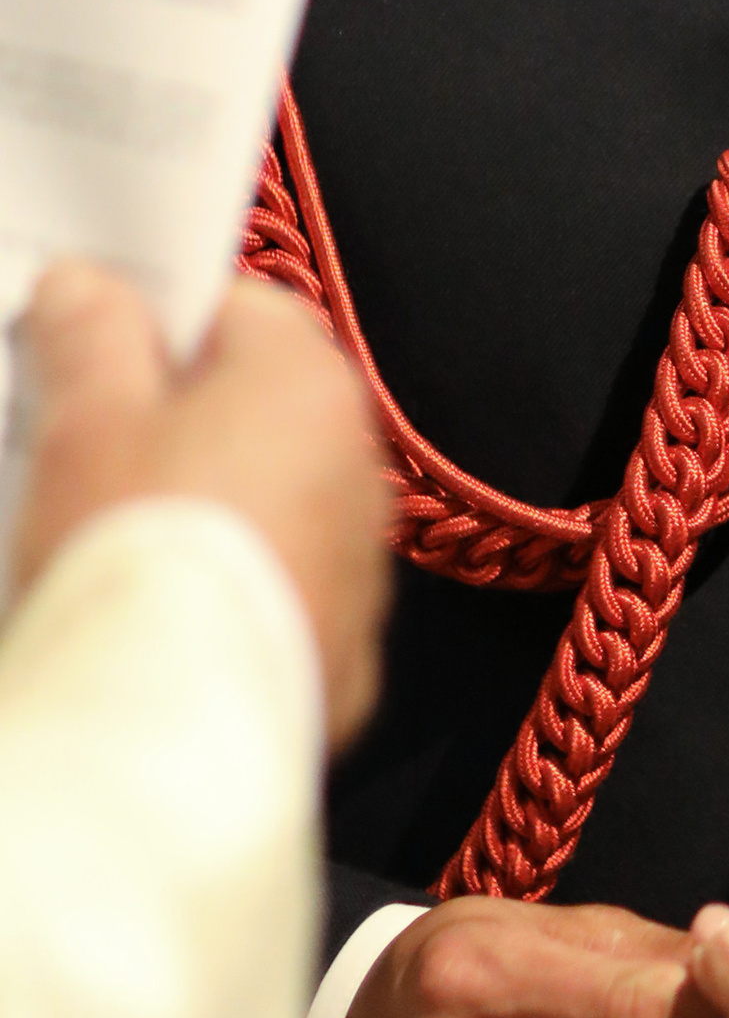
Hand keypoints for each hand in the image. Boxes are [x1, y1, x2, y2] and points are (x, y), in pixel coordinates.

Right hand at [13, 261, 390, 750]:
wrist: (171, 728)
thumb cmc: (139, 560)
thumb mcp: (86, 421)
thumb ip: (90, 334)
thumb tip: (88, 289)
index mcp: (307, 386)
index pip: (238, 308)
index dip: (154, 324)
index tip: (92, 350)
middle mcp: (357, 469)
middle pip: (252, 413)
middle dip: (170, 425)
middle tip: (83, 451)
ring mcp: (358, 568)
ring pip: (266, 507)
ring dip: (203, 512)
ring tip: (113, 542)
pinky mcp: (340, 652)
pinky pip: (275, 594)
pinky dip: (226, 593)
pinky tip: (160, 612)